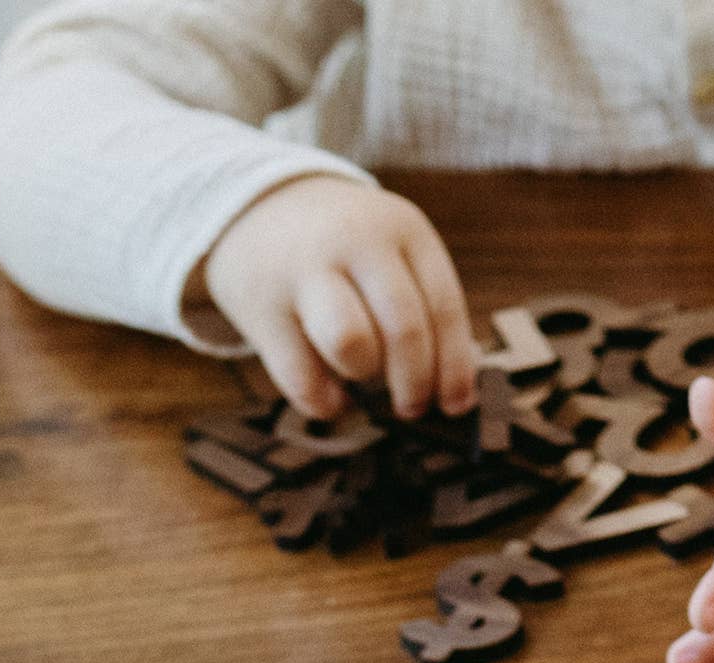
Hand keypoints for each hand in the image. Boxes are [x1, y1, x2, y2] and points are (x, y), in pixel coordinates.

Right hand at [200, 177, 476, 422]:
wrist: (258, 205)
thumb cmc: (344, 250)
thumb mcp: (391, 252)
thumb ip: (423, 307)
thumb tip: (454, 394)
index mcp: (403, 229)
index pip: (443, 306)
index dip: (454, 367)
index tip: (455, 406)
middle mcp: (357, 241)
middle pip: (403, 328)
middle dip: (414, 383)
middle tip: (411, 408)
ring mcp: (305, 271)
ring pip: (350, 342)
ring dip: (364, 376)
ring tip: (361, 379)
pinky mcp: (264, 308)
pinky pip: (303, 377)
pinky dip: (324, 402)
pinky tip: (331, 397)